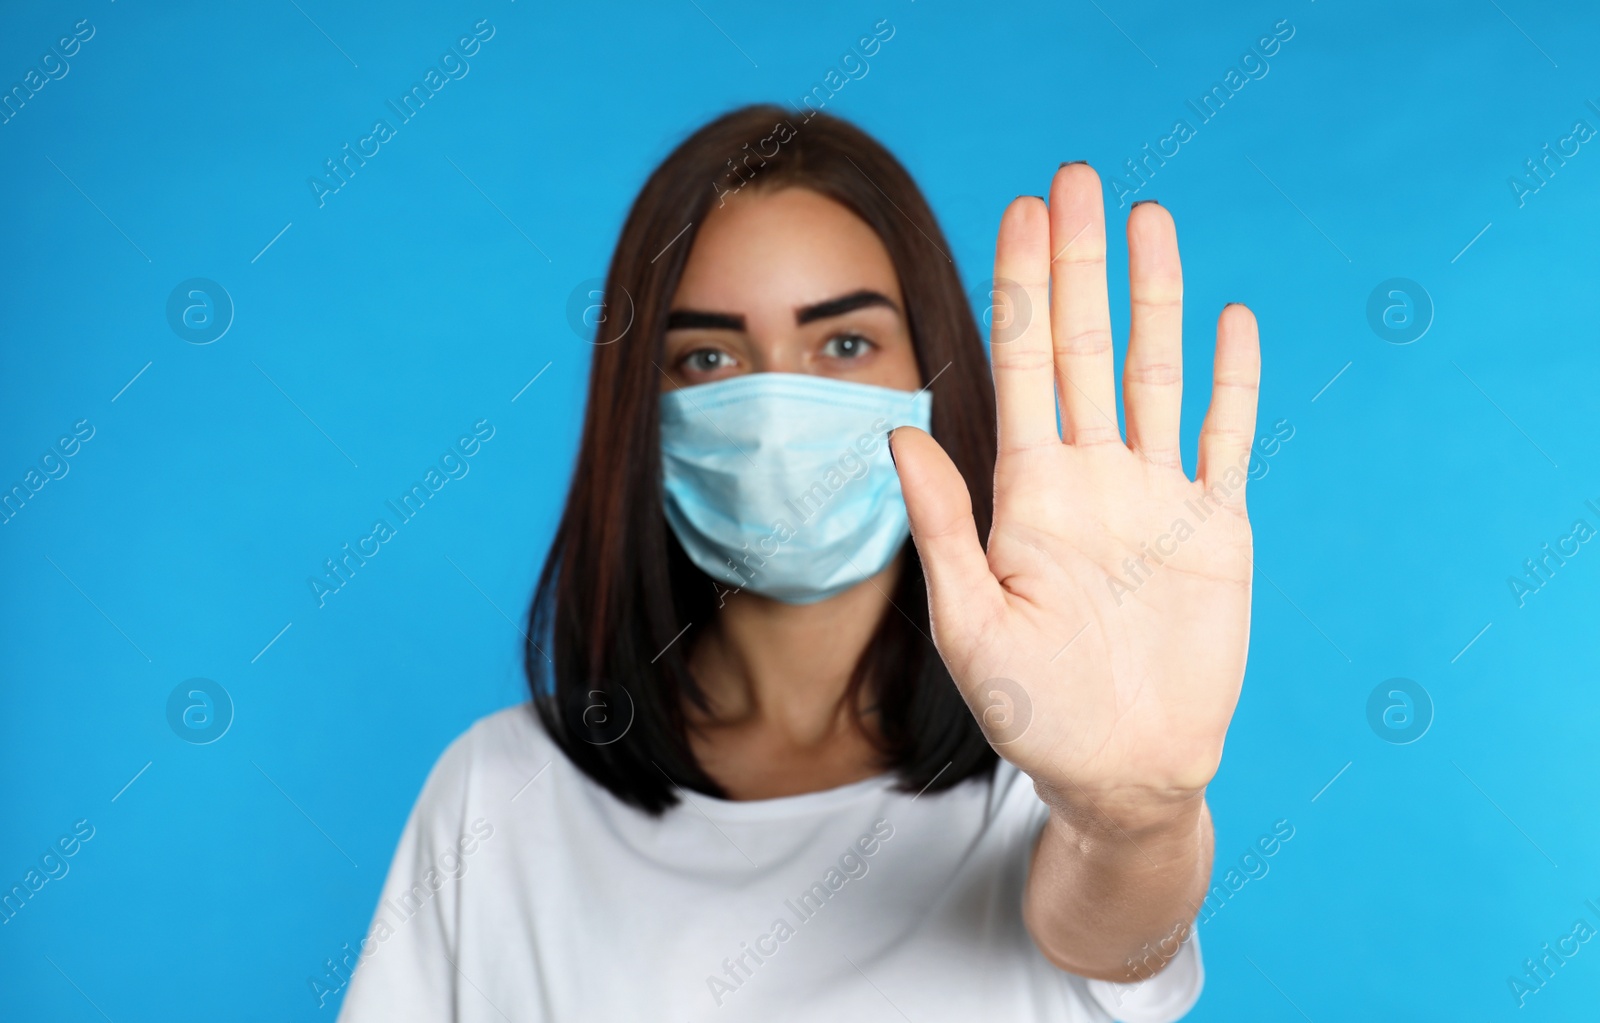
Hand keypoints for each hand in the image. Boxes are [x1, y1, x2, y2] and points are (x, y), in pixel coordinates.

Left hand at [890, 164, 1259, 824]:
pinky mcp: (1216, 526)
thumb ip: (940, 524)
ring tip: (1148, 219)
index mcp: (1028, 493)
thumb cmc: (1034, 713)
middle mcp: (1092, 477)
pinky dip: (1231, 382)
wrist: (1124, 772)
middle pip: (1085, 347)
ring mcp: (1156, 496)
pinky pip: (1225, 437)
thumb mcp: (971, 622)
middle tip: (1075, 178)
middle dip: (1078, 263)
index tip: (1017, 212)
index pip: (1023, 367)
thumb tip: (897, 430)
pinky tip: (1230, 320)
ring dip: (1154, 297)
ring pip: (1154, 372)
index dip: (1021, 289)